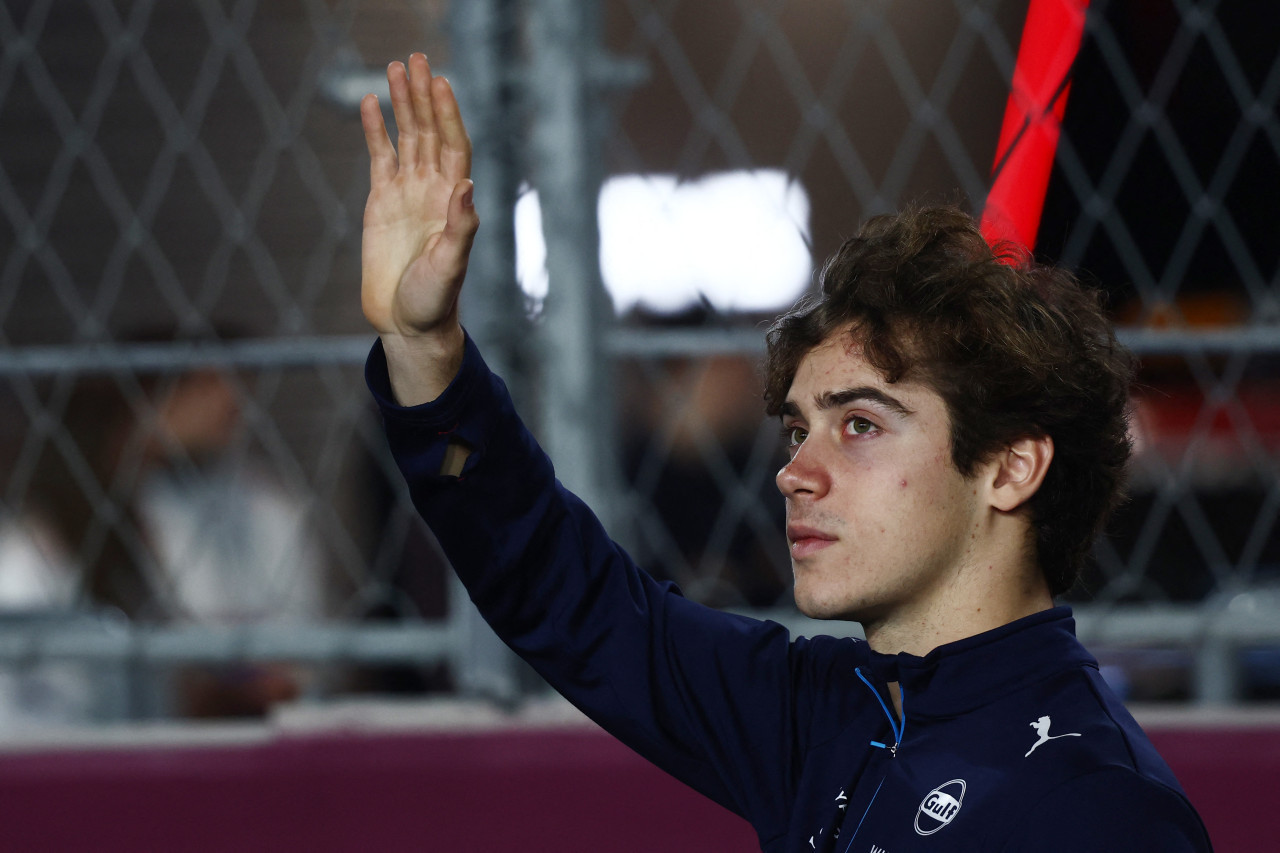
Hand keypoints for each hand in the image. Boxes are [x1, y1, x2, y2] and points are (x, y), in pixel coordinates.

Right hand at [360, 53, 478, 403]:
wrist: (409, 324)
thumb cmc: (436, 300)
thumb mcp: (451, 266)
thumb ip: (460, 228)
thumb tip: (466, 186)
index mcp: (452, 201)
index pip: (453, 146)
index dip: (448, 114)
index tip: (440, 82)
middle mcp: (432, 191)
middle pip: (430, 132)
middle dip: (423, 96)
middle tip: (415, 57)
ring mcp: (406, 194)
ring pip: (406, 138)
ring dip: (402, 103)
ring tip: (395, 66)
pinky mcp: (380, 204)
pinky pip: (379, 158)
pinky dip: (374, 131)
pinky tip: (369, 104)